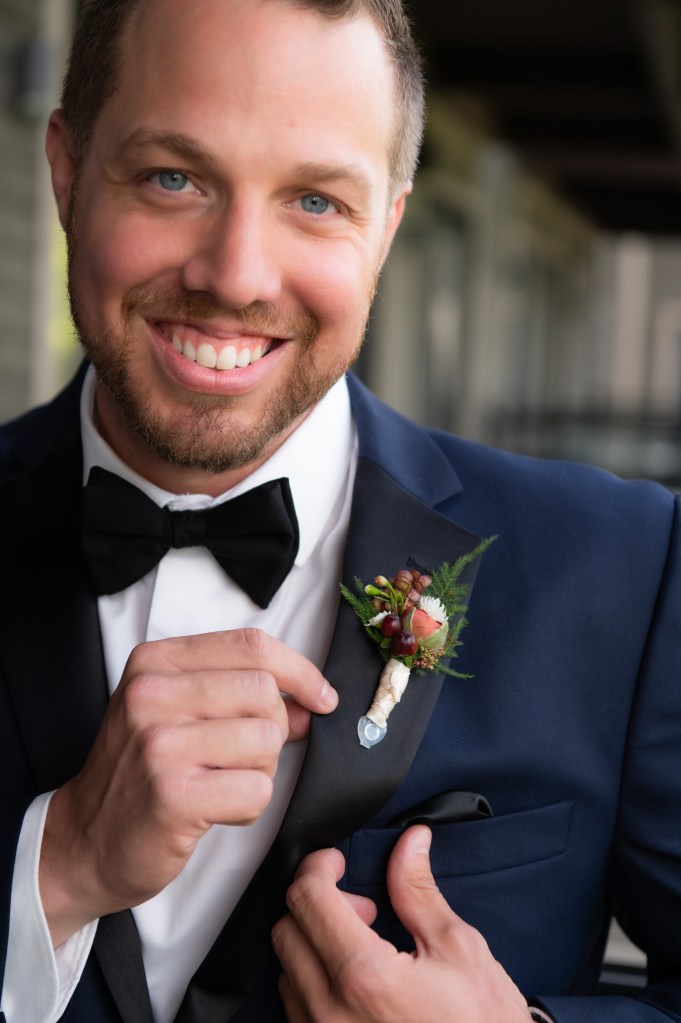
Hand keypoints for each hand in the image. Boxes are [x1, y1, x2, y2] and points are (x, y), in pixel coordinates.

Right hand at [39, 628, 336, 945]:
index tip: (321, 697)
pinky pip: (257, 789)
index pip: (252, 646)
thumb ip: (239, 694)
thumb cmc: (139, 772)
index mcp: (155, 662)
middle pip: (264, 691)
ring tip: (222, 783)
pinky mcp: (172, 795)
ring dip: (260, 771)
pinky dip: (249, 806)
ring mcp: (159, 743)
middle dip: (274, 729)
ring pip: (266, 740)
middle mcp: (151, 694)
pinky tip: (216, 809)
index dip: (300, 671)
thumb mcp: (176, 711)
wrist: (84, 839)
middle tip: (243, 757)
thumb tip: (312, 700)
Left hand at [272, 826, 530, 1022]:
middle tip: (363, 907)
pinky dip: (314, 980)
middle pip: (287, 930)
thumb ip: (418, 892)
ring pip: (286, 969)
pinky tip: (356, 981)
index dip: (319, 866)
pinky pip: (296, 1007)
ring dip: (314, 944)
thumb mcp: (459, 950)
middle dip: (318, 904)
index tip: (336, 862)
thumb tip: (409, 844)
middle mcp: (331, 1012)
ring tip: (364, 948)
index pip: (308, 898)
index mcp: (365, 977)